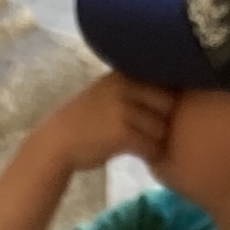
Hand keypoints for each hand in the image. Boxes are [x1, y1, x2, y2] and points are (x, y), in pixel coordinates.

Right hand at [47, 70, 176, 184]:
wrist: (57, 142)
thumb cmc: (85, 120)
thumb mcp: (107, 92)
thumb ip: (133, 88)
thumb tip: (172, 91)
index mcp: (122, 74)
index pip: (163, 80)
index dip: (166, 99)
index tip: (157, 112)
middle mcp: (123, 86)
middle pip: (168, 104)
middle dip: (165, 120)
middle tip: (153, 131)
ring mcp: (122, 109)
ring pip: (161, 127)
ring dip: (157, 140)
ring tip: (145, 144)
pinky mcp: (122, 134)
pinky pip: (151, 146)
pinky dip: (150, 154)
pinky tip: (142, 156)